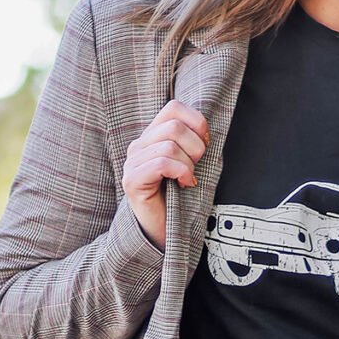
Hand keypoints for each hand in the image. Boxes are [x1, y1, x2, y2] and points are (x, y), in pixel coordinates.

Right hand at [123, 101, 209, 247]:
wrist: (163, 230)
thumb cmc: (180, 197)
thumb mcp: (190, 163)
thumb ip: (192, 143)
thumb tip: (206, 129)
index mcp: (152, 136)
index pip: (174, 108)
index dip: (196, 122)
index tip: (205, 143)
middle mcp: (139, 145)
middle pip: (174, 126)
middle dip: (196, 147)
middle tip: (196, 166)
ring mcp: (132, 162)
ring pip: (169, 145)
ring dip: (188, 164)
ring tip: (188, 179)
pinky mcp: (132, 180)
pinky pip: (162, 164)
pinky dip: (181, 173)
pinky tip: (185, 184)